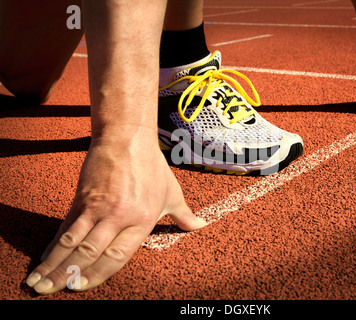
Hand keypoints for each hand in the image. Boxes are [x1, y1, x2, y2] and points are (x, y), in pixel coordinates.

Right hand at [25, 131, 206, 293]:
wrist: (127, 138)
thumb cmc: (152, 166)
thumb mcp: (172, 192)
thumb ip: (184, 215)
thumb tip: (201, 226)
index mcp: (142, 220)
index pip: (119, 255)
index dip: (99, 273)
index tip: (82, 287)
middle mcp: (119, 216)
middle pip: (91, 253)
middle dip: (70, 275)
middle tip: (53, 291)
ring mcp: (98, 207)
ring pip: (73, 242)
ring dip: (55, 265)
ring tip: (39, 282)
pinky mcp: (82, 197)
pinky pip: (66, 225)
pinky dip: (54, 244)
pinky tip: (45, 256)